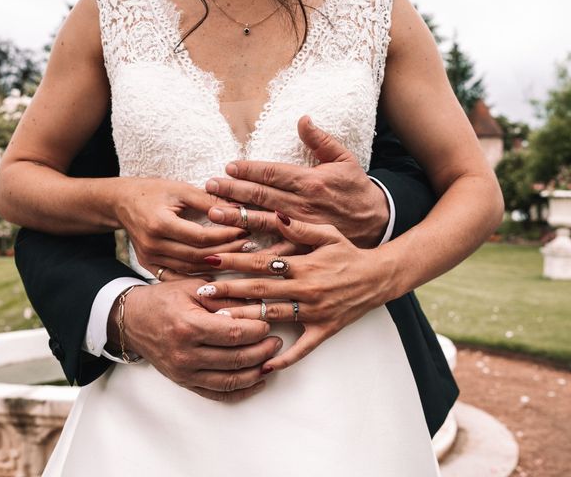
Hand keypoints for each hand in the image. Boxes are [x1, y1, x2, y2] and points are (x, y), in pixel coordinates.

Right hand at [108, 280, 282, 401]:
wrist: (132, 320)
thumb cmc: (163, 299)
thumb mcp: (193, 288)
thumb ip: (225, 296)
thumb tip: (258, 302)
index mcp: (188, 326)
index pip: (234, 334)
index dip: (257, 330)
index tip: (268, 323)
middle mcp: (185, 354)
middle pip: (236, 359)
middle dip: (263, 350)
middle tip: (276, 341)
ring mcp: (184, 372)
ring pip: (231, 380)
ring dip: (257, 371)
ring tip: (271, 359)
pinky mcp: (184, 382)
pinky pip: (218, 394)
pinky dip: (242, 391)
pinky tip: (257, 380)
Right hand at [114, 177, 252, 273]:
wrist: (121, 203)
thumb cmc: (152, 191)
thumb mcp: (180, 189)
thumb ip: (208, 200)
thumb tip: (239, 209)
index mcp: (159, 224)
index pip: (200, 236)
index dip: (225, 235)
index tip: (245, 230)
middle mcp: (153, 244)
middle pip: (197, 255)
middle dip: (226, 251)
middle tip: (248, 245)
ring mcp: (149, 258)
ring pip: (190, 268)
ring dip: (216, 264)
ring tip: (238, 255)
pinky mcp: (149, 265)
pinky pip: (178, 275)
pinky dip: (198, 275)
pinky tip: (216, 270)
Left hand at [197, 213, 396, 371]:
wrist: (379, 277)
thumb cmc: (349, 253)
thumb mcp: (327, 234)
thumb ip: (299, 228)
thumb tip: (275, 215)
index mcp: (303, 264)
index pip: (262, 262)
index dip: (234, 261)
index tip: (210, 260)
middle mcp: (306, 289)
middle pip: (261, 290)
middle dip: (229, 290)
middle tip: (202, 293)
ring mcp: (314, 312)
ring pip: (274, 316)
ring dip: (246, 319)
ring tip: (219, 322)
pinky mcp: (324, 330)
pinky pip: (303, 348)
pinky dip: (285, 358)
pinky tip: (264, 365)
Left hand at [205, 116, 389, 248]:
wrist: (378, 222)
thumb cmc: (357, 189)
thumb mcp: (344, 160)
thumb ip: (321, 140)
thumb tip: (302, 118)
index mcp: (310, 181)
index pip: (273, 172)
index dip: (249, 169)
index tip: (228, 167)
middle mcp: (303, 204)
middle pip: (262, 195)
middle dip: (233, 190)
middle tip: (209, 186)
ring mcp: (302, 226)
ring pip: (264, 221)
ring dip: (236, 216)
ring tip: (213, 213)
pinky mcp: (305, 245)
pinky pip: (278, 248)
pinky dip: (259, 249)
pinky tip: (238, 246)